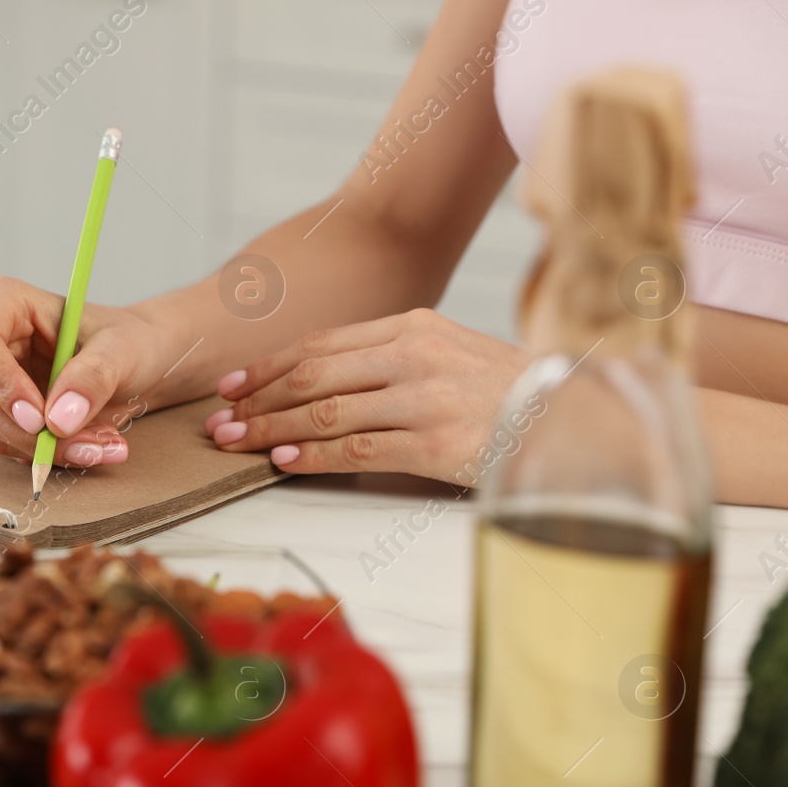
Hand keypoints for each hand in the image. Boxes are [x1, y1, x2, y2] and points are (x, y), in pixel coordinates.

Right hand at [0, 276, 167, 466]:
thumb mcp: (121, 350)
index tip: (39, 419)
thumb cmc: (127, 340)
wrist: (137, 364)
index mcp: (5, 302)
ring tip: (99, 446)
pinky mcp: (0, 413)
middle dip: (30, 433)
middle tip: (86, 446)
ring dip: (45, 449)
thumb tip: (58, 419)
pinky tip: (87, 446)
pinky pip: (9, 444)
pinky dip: (48, 455)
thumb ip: (92, 377)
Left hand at [207, 308, 529, 483]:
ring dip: (270, 430)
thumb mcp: (449, 351)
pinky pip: (355, 450)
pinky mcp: (432, 445)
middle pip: (312, 377)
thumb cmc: (504, 391)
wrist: (570, 418)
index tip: (231, 385)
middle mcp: (413, 355)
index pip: (320, 345)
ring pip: (324, 413)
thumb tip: (319, 380)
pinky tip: (283, 460)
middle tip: (218, 421)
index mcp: (412, 326)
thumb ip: (391, 356)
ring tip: (235, 443)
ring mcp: (423, 399)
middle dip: (256, 400)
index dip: (268, 367)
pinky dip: (312, 455)